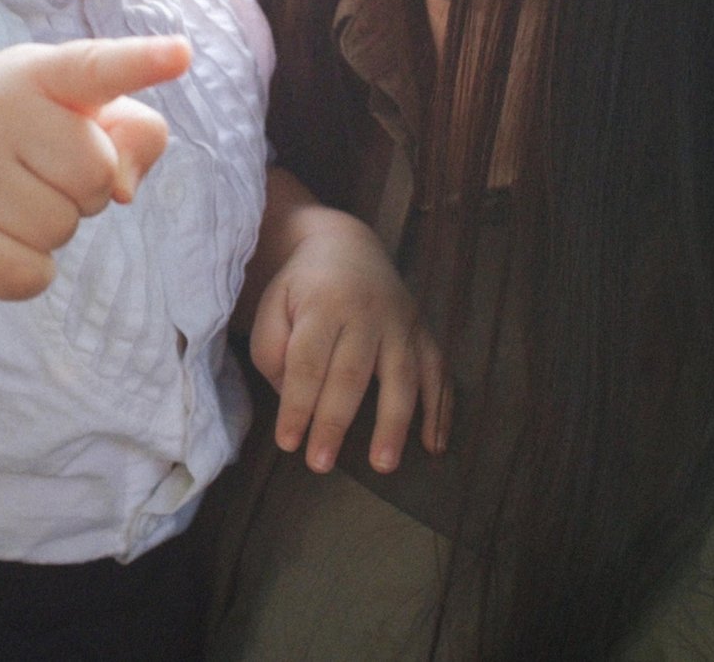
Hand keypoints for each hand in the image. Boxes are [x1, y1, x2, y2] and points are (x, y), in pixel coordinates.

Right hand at [0, 36, 184, 301]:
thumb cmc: (25, 124)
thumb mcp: (79, 106)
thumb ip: (134, 133)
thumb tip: (124, 190)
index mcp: (40, 71)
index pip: (94, 67)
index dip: (141, 62)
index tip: (182, 53)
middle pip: (96, 176)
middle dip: (86, 186)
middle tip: (45, 168)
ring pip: (59, 229)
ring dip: (55, 226)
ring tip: (18, 196)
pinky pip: (25, 275)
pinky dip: (32, 270)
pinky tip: (6, 237)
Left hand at [249, 206, 448, 475]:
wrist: (346, 249)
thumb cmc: (301, 290)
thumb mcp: (273, 307)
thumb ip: (273, 352)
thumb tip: (292, 399)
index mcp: (323, 305)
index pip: (308, 362)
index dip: (297, 404)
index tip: (288, 443)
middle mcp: (366, 313)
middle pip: (352, 373)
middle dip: (335, 422)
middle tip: (321, 464)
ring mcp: (401, 323)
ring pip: (402, 376)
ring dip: (394, 424)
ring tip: (383, 464)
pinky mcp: (424, 332)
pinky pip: (438, 373)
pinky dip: (440, 410)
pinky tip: (434, 446)